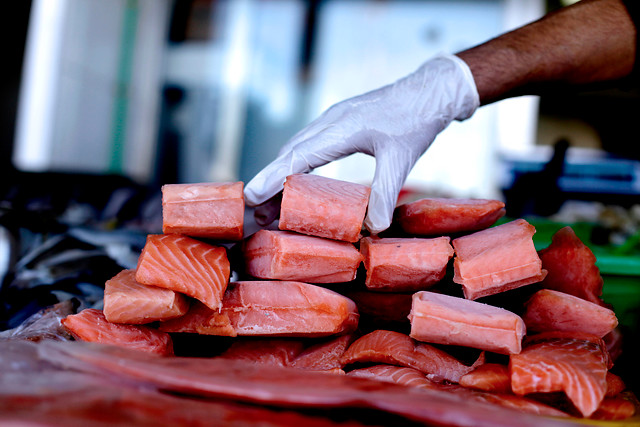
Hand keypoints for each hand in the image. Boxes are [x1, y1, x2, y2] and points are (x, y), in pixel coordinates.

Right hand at [244, 54, 478, 233]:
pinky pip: (309, 144)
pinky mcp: (340, 121)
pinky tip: (298, 181)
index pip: (296, 156)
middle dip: (270, 183)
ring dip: (281, 173)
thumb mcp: (402, 159)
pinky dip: (297, 164)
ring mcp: (333, 119)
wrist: (431, 90)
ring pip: (297, 148)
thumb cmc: (416, 119)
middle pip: (289, 153)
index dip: (271, 178)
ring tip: (272, 204)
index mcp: (341, 128)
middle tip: (257, 213)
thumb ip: (386, 193)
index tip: (251, 197)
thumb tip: (373, 227)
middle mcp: (330, 121)